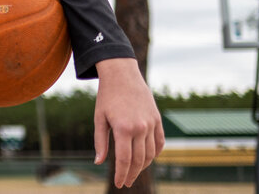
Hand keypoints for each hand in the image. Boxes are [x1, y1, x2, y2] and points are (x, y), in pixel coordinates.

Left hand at [93, 57, 163, 187]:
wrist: (122, 74)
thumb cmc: (107, 96)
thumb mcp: (99, 118)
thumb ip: (100, 142)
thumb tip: (99, 162)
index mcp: (123, 128)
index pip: (124, 160)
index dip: (122, 174)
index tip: (119, 184)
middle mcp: (140, 127)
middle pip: (139, 160)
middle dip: (132, 174)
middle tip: (126, 182)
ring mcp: (151, 124)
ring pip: (151, 154)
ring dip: (143, 166)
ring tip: (134, 172)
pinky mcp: (157, 119)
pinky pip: (160, 142)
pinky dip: (154, 153)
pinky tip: (146, 159)